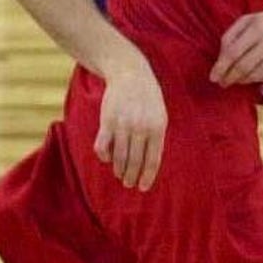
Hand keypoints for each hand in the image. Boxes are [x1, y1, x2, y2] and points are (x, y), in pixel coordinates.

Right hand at [95, 55, 168, 189]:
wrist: (130, 74)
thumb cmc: (148, 98)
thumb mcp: (160, 115)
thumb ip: (156, 138)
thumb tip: (149, 164)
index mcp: (157, 128)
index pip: (152, 160)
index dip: (147, 177)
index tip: (142, 188)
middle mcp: (140, 128)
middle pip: (135, 162)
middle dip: (131, 177)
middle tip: (129, 184)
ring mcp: (123, 124)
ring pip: (119, 157)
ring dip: (119, 169)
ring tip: (119, 175)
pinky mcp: (107, 121)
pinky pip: (103, 146)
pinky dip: (104, 156)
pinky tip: (107, 159)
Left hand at [210, 0, 262, 86]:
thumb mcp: (248, 20)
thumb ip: (230, 36)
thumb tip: (221, 60)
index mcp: (257, 27)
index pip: (233, 53)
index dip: (220, 67)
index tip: (213, 77)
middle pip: (243, 68)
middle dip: (229, 78)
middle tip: (222, 82)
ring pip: (256, 76)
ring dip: (242, 80)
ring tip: (237, 78)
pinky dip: (258, 79)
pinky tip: (254, 74)